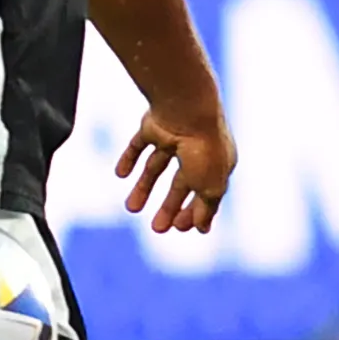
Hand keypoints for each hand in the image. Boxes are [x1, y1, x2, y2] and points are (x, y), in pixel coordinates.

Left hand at [116, 108, 234, 235]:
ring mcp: (175, 137)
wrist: (187, 110)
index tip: (181, 228)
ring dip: (144, 188)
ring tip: (131, 208)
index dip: (193, 211)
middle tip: (157, 229)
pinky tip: (121, 174)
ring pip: (156, 166)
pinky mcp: (154, 126)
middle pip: (180, 183)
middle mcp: (197, 150)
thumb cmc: (204, 150)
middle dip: (169, 206)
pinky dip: (129, 158)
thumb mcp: (210, 187)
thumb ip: (206, 208)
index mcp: (217, 163)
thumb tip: (203, 229)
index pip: (205, 192)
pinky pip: (139, 145)